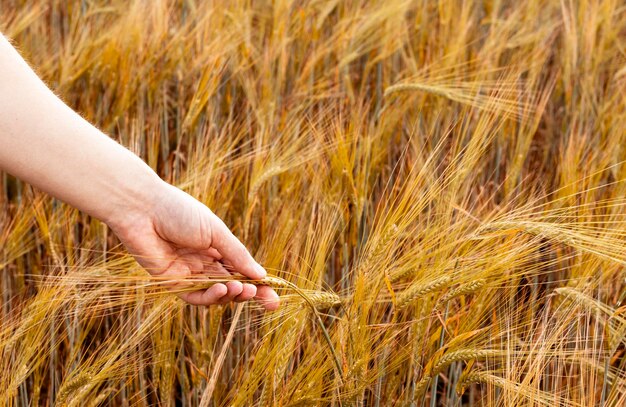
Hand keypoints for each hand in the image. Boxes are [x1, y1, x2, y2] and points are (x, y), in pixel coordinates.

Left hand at [108, 181, 279, 309]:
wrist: (142, 209)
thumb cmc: (179, 212)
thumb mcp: (216, 231)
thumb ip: (237, 254)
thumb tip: (261, 275)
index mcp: (216, 246)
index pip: (242, 269)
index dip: (258, 283)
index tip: (275, 295)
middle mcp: (204, 262)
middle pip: (232, 284)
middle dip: (250, 294)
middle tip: (267, 300)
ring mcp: (188, 273)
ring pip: (215, 294)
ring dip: (231, 294)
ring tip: (240, 289)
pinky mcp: (171, 283)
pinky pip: (194, 297)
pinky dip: (209, 297)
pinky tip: (221, 290)